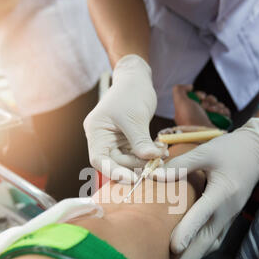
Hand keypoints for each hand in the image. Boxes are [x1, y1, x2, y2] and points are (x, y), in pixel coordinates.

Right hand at [84, 54, 165, 183]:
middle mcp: (102, 138)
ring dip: (145, 160)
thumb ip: (140, 140)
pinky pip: (136, 154)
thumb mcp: (135, 117)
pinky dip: (147, 154)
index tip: (131, 179)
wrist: (137, 79)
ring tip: (161, 154)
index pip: (99, 159)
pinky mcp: (126, 141)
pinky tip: (160, 150)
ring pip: (128, 160)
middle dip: (136, 164)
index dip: (113, 172)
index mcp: (96, 131)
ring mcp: (114, 141)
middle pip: (115, 162)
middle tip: (156, 163)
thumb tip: (149, 159)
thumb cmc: (130, 92)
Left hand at [153, 118, 258, 258]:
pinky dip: (200, 252)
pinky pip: (213, 240)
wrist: (255, 153)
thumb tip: (154, 176)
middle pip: (206, 241)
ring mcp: (228, 218)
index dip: (188, 231)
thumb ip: (181, 164)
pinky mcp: (226, 220)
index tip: (174, 248)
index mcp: (222, 192)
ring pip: (210, 244)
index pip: (203, 214)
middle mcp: (226, 210)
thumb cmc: (229, 150)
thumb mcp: (207, 151)